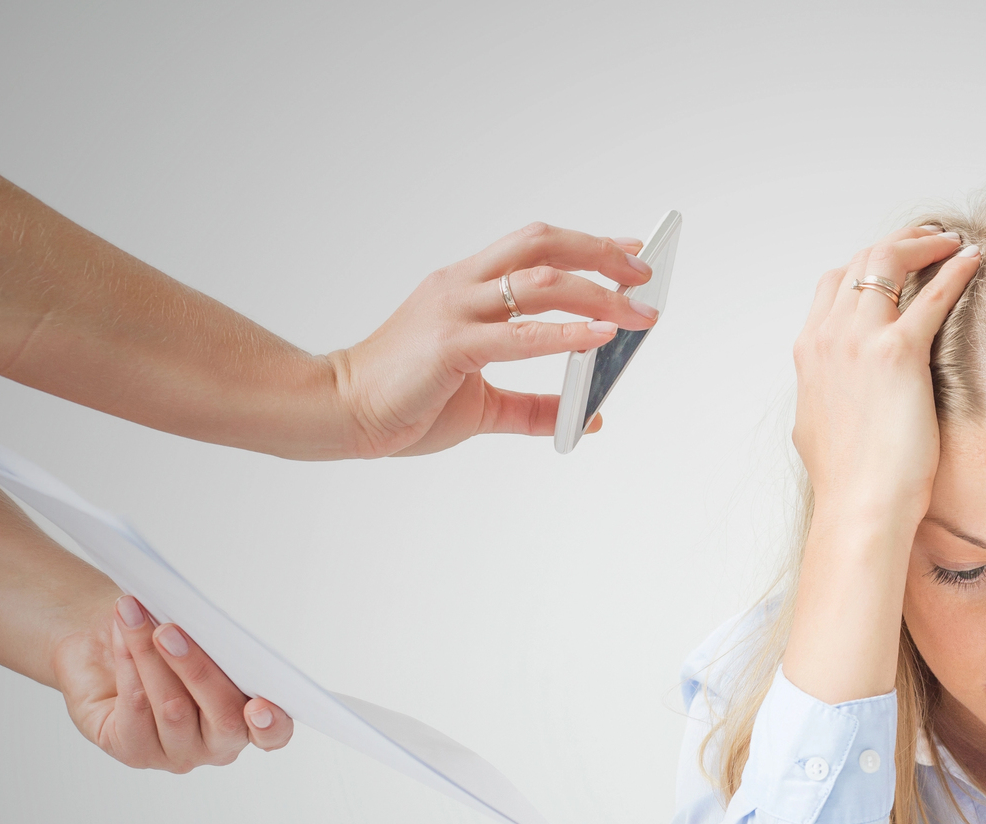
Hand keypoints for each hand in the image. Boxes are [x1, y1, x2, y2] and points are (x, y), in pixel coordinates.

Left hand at [51, 595, 290, 771]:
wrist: (104, 649)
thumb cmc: (160, 642)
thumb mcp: (196, 639)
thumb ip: (215, 644)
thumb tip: (211, 623)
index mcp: (248, 720)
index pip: (272, 735)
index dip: (270, 725)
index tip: (259, 706)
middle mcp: (218, 744)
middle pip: (224, 718)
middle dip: (196, 669)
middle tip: (169, 631)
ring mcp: (178, 752)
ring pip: (173, 710)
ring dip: (151, 656)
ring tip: (135, 616)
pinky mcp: (135, 751)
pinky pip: (136, 710)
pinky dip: (128, 665)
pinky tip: (121, 637)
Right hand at [328, 223, 661, 458]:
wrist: (339, 412)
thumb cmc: (403, 402)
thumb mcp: (484, 406)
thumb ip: (535, 408)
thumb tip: (589, 417)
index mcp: (465, 288)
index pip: (534, 247)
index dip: (587, 244)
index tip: (630, 248)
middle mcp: (461, 287)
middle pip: (542, 245)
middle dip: (601, 253)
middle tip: (645, 273)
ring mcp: (454, 311)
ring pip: (538, 281)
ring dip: (597, 293)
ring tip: (638, 311)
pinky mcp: (450, 345)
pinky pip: (519, 334)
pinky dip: (566, 334)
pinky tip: (600, 336)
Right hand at [791, 226, 979, 514]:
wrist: (859, 508)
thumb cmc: (848, 482)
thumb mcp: (818, 427)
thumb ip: (826, 395)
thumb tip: (831, 394)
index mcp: (810, 353)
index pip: (834, 283)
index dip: (868, 265)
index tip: (897, 264)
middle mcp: (828, 337)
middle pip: (861, 261)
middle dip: (899, 243)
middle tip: (932, 240)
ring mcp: (858, 341)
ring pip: (887, 261)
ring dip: (924, 244)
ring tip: (952, 241)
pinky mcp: (897, 354)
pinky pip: (931, 295)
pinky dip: (954, 270)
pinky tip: (974, 259)